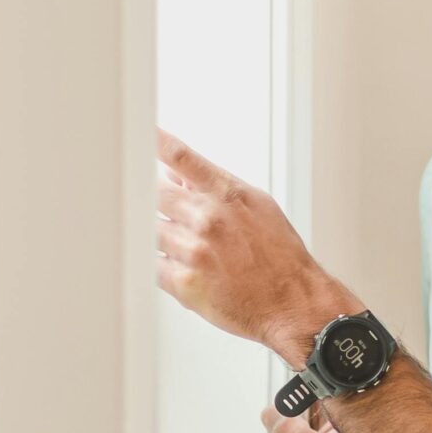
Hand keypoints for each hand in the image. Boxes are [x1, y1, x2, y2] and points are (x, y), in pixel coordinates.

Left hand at [155, 129, 341, 356]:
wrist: (293, 300)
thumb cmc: (280, 256)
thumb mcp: (255, 206)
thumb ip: (213, 186)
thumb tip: (175, 173)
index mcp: (227, 195)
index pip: (181, 158)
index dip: (155, 142)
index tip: (138, 131)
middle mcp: (209, 219)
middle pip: (154, 195)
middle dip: (155, 202)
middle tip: (170, 215)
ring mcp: (193, 251)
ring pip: (150, 232)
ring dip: (161, 237)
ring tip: (190, 248)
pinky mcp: (184, 283)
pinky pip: (154, 266)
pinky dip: (163, 265)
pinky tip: (185, 268)